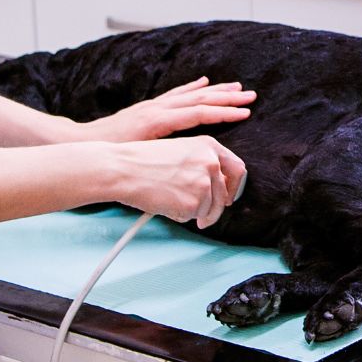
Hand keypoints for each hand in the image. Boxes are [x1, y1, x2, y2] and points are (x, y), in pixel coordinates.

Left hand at [83, 78, 254, 142]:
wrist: (85, 142)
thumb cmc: (111, 153)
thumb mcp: (140, 156)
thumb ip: (165, 154)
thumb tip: (190, 157)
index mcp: (160, 121)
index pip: (199, 113)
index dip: (223, 113)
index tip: (244, 112)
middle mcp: (159, 108)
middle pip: (200, 99)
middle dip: (227, 97)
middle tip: (250, 95)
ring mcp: (154, 105)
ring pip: (191, 94)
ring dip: (216, 90)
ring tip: (236, 86)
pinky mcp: (150, 106)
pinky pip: (177, 94)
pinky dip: (193, 87)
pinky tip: (204, 82)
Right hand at [97, 137, 247, 227]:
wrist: (123, 169)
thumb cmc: (143, 161)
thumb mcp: (180, 150)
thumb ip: (202, 164)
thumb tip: (218, 187)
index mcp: (209, 145)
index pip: (237, 168)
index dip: (234, 186)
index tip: (228, 195)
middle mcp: (211, 162)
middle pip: (224, 194)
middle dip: (213, 208)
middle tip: (203, 214)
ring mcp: (204, 183)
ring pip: (209, 208)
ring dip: (193, 211)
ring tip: (170, 199)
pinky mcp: (195, 202)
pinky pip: (193, 217)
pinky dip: (180, 216)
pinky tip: (165, 203)